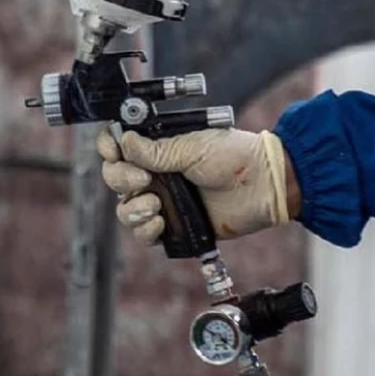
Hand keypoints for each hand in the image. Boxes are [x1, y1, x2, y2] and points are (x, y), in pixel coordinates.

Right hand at [96, 125, 297, 244]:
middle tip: (145, 180)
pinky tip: (160, 222)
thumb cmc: (234, 157)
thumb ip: (156, 150)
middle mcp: (155, 172)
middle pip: (115, 177)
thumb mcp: (192, 147)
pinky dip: (145, 230)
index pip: (119, 145)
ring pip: (125, 208)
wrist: (264, 187)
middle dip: (122, 179)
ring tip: (156, 205)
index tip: (114, 151)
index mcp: (158, 145)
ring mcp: (163, 199)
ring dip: (132, 208)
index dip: (109, 148)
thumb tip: (124, 142)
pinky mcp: (174, 224)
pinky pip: (144, 233)